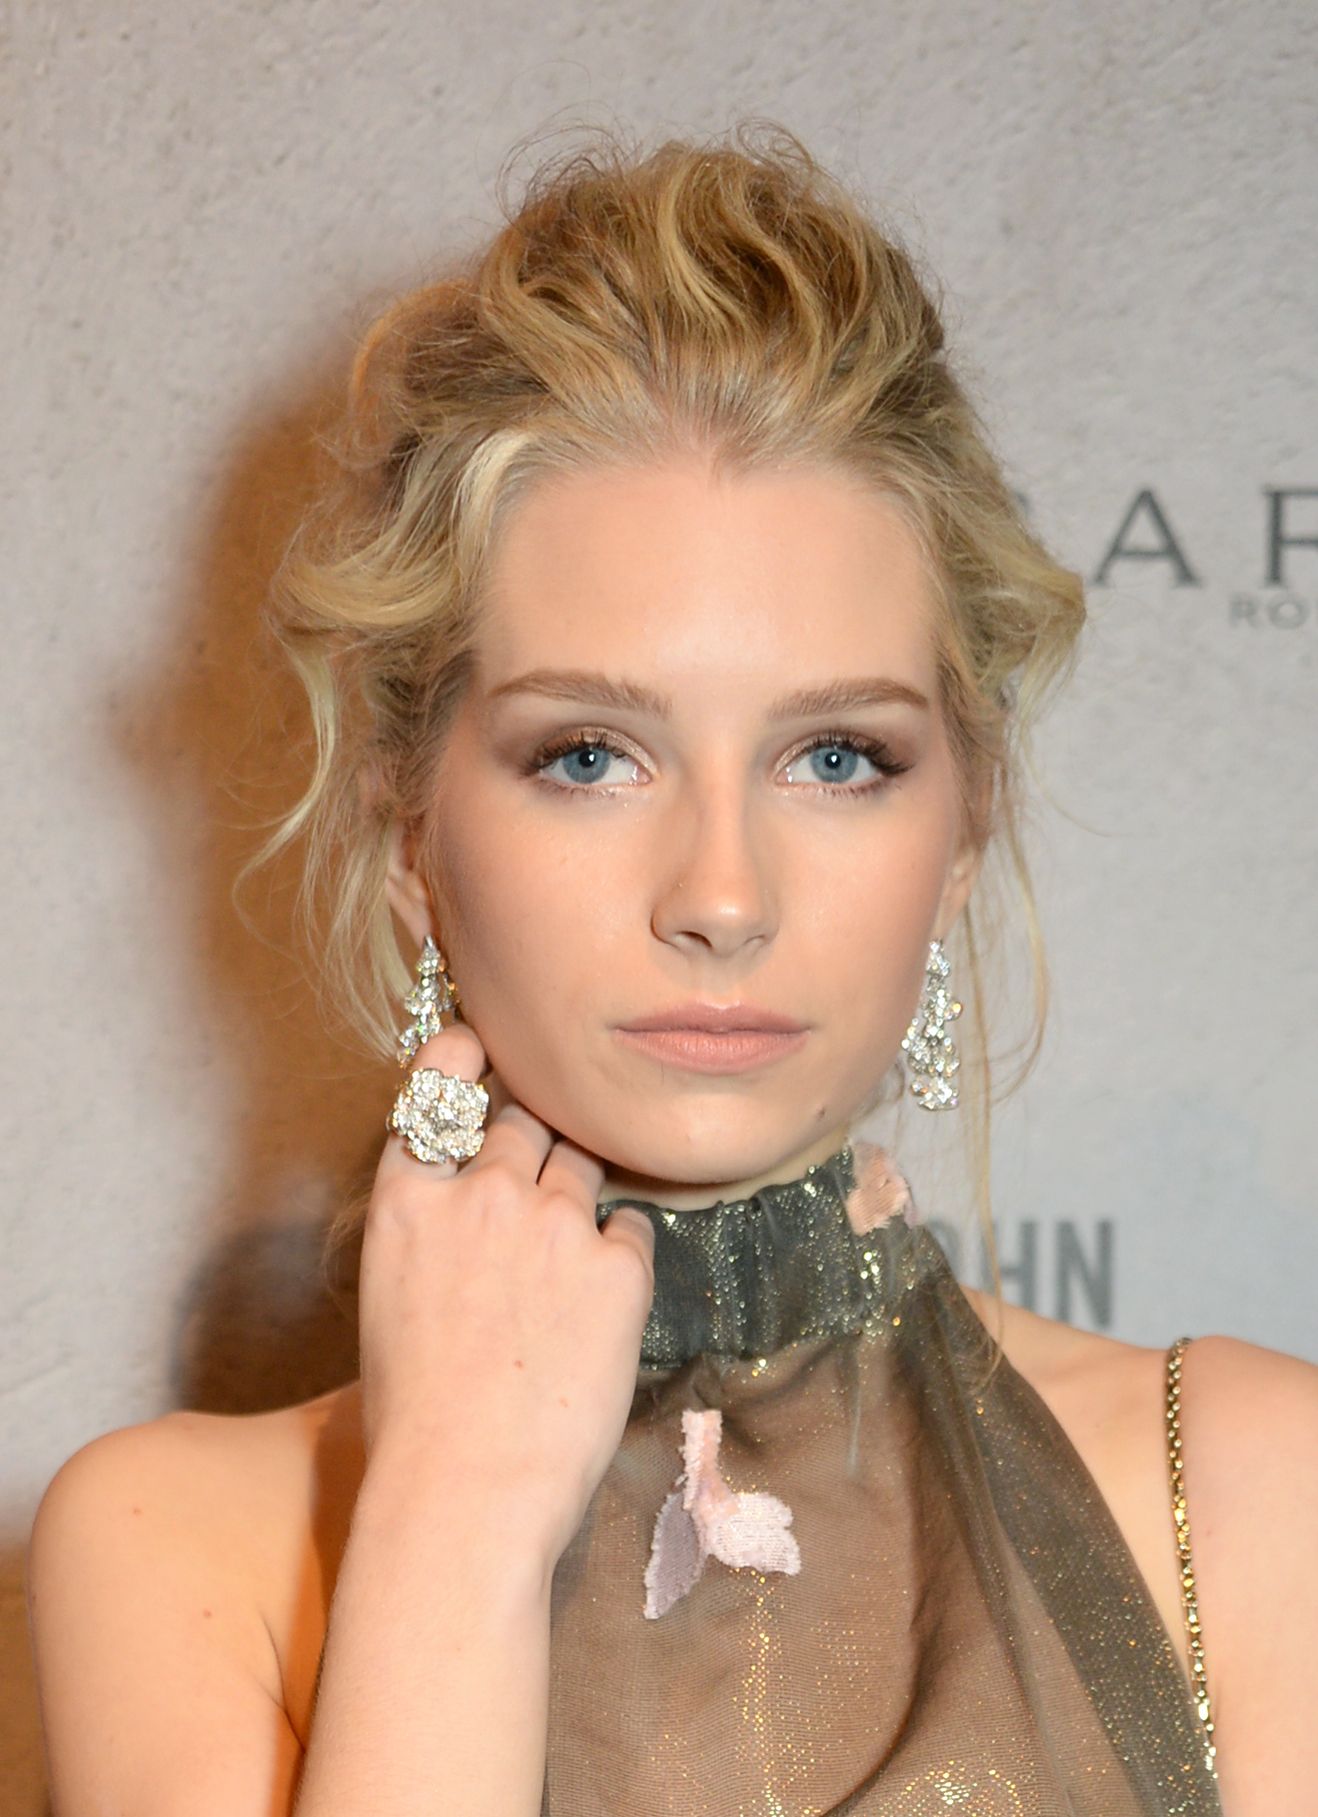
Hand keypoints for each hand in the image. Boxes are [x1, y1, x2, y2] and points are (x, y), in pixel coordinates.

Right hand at [358, 1017, 656, 1570]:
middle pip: (526, 1119)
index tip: (484, 1042)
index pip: (440, 1086)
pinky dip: (617, 1256)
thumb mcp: (392, 1299)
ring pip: (582, 1164)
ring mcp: (552, 1221)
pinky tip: (596, 1311)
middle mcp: (480, 1190)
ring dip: (578, 1194)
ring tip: (566, 1263)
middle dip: (536, 1138)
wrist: (465, 1488)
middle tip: (541, 1182)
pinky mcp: (616, 1265)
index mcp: (408, 1201)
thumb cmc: (415, 1418)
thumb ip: (433, 1232)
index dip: (466, 1055)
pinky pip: (629, 1229)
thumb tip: (472, 1213)